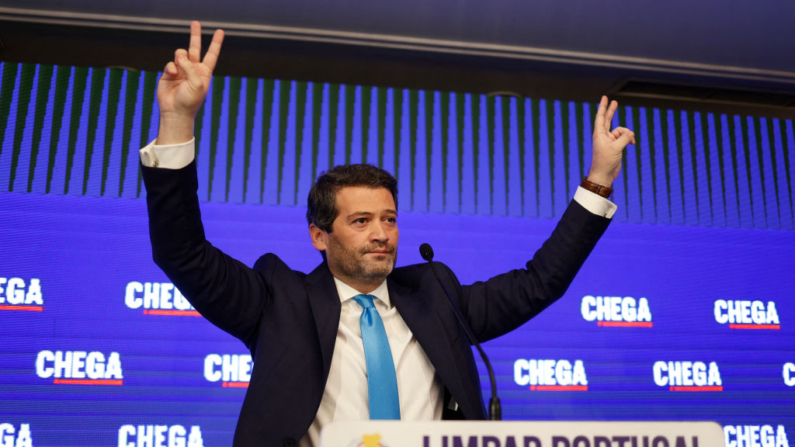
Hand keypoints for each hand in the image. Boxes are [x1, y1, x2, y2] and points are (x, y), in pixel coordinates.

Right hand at [156, 21, 224, 144]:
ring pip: (180, 54)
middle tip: (195, 22)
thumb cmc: (190, 101)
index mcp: (205, 72)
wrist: (176, 112)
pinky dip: (171, 67)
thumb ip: (190, 67)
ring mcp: (181, 71)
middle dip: (195, 35)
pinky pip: (170, 63)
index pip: (212, 54)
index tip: (220, 32)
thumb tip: (179, 55)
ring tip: (179, 67)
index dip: (216, 43)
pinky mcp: (169, 73)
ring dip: (180, 57)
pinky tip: (172, 75)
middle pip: (195, 48)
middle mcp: (193, 70)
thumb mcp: (197, 83)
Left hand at [587, 96, 635, 187]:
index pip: (601, 117)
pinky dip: (629, 139)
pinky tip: (632, 143)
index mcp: (599, 134)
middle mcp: (603, 136)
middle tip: (614, 101)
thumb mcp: (616, 148)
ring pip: (621, 131)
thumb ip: (625, 138)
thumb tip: (631, 133)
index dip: (603, 107)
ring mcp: (609, 141)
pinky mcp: (615, 146)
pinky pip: (624, 138)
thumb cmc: (605, 162)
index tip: (605, 97)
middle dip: (611, 111)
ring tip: (631, 141)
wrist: (604, 175)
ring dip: (628, 134)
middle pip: (608, 120)